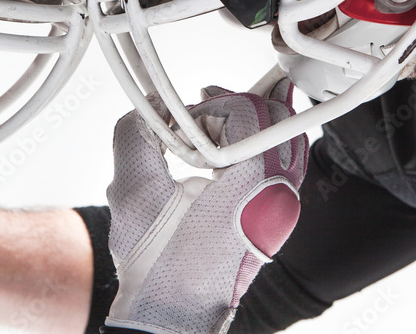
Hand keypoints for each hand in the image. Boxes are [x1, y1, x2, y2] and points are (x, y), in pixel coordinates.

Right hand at [105, 82, 307, 333]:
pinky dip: (255, 148)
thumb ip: (134, 135)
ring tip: (207, 138)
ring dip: (247, 126)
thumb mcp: (131, 192)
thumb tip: (150, 106)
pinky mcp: (277, 216)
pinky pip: (282, 162)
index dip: (214, 103)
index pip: (251, 112)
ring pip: (285, 138)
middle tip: (197, 122)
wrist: (174, 312)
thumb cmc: (156, 264)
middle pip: (276, 118)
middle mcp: (276, 195)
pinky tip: (220, 157)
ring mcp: (282, 207)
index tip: (185, 120)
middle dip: (233, 108)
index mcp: (247, 186)